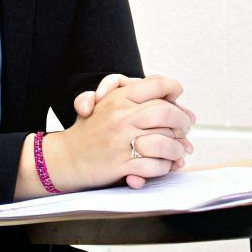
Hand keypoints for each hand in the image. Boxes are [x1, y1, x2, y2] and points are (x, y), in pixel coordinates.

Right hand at [51, 75, 196, 190]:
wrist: (66, 157)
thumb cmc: (90, 131)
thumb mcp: (108, 104)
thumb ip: (138, 98)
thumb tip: (175, 100)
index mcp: (120, 99)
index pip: (158, 84)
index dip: (174, 90)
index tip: (177, 99)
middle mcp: (121, 117)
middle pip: (167, 113)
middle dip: (183, 122)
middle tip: (185, 128)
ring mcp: (121, 141)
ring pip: (165, 142)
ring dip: (177, 149)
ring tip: (179, 151)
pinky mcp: (120, 164)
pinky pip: (154, 165)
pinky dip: (164, 167)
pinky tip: (165, 165)